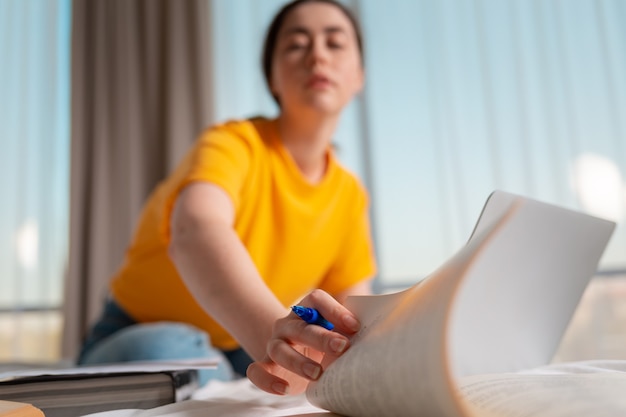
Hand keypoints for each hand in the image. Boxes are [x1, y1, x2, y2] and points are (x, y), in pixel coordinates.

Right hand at [246, 289, 360, 394]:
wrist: (295, 349)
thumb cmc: (323, 339)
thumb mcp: (335, 331)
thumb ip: (348, 329)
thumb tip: (372, 337)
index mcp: (307, 310)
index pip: (317, 300)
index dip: (335, 310)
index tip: (354, 326)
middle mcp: (289, 324)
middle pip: (301, 327)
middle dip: (321, 338)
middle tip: (341, 347)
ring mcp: (275, 344)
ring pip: (279, 349)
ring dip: (298, 361)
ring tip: (318, 374)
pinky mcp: (267, 365)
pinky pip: (257, 371)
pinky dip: (267, 380)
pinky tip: (284, 389)